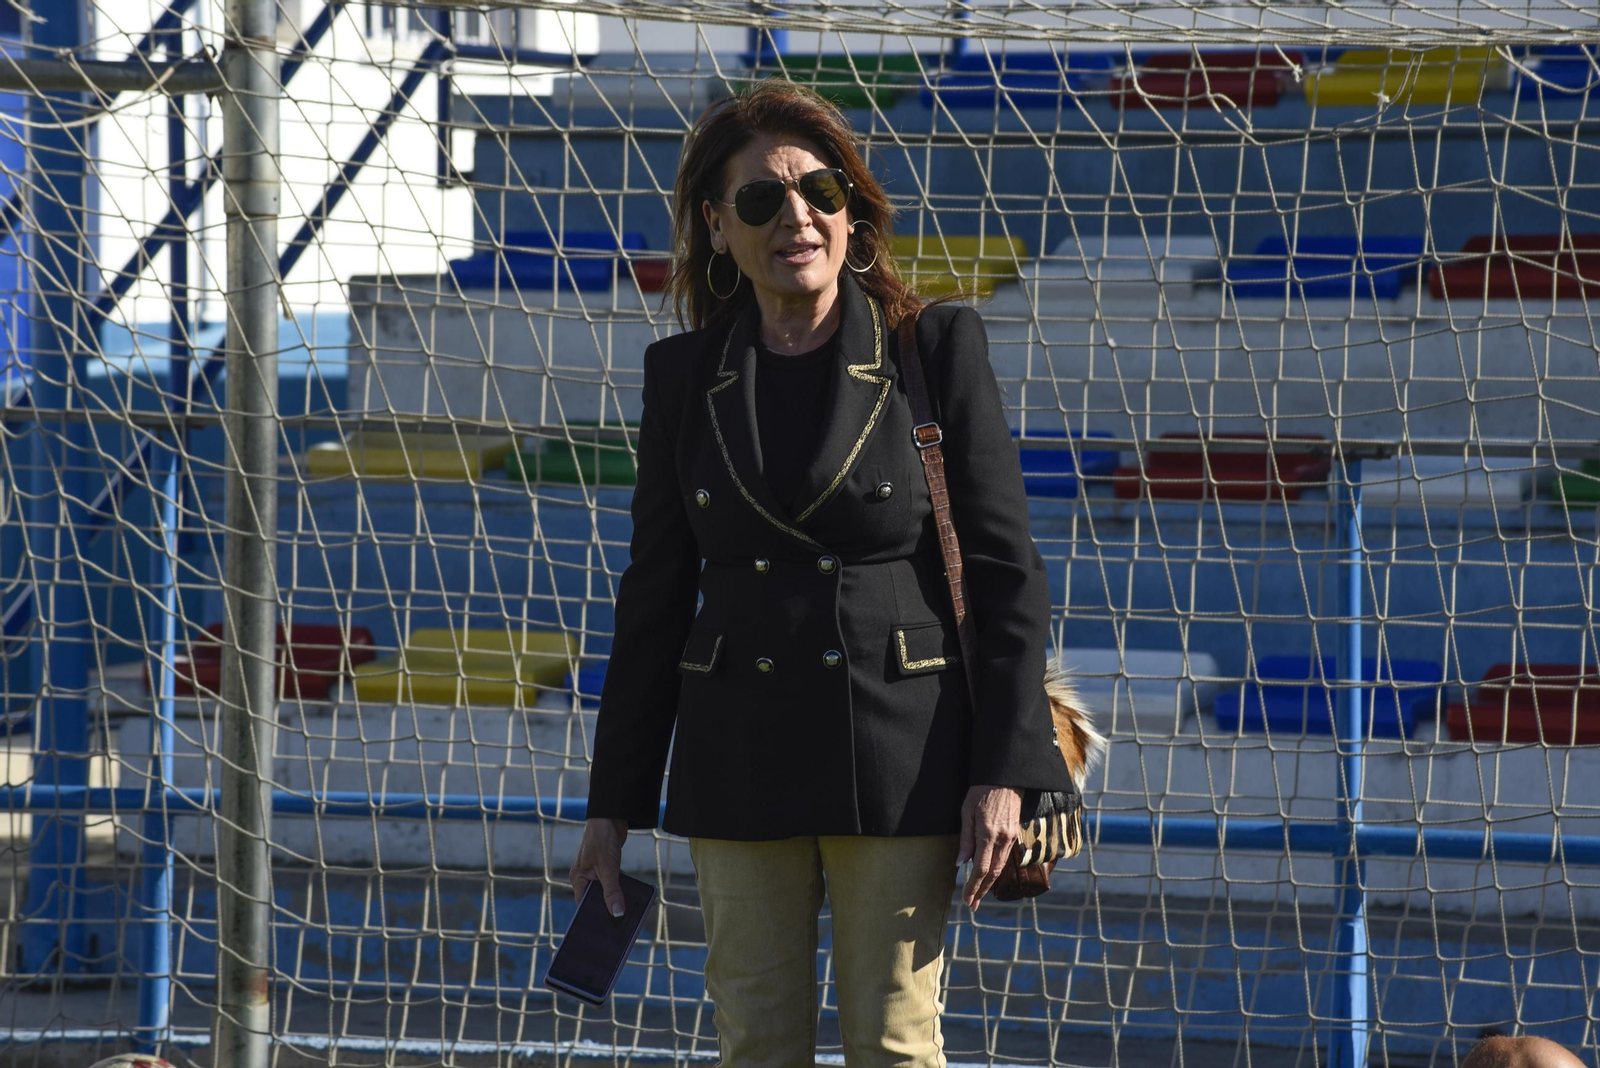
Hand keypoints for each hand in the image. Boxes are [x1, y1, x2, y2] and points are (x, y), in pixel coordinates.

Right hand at [570, 817, 627, 916]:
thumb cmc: (602, 838)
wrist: (611, 816)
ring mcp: (596, 872)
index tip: (605, 931)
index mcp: (578, 878)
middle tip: (620, 926)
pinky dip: (620, 889)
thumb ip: (612, 891)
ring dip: (616, 899)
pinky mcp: (607, 867)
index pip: (583, 904)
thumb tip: (617, 914)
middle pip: (595, 899)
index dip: (593, 917)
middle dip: (606, 910)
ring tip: (627, 915)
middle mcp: (585, 876)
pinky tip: (630, 899)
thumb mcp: (608, 868)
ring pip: (606, 892)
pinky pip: (614, 883)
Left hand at [957, 785, 1021, 909]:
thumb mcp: (966, 812)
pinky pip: (1005, 857)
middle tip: (973, 905)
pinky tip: (990, 876)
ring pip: (1001, 867)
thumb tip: (961, 863)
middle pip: (993, 873)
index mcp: (988, 834)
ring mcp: (1011, 837)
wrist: (1005, 777)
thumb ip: (965, 839)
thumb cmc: (982, 791)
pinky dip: (997, 870)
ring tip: (979, 895)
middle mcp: (1003, 839)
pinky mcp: (1015, 834)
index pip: (981, 868)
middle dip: (982, 891)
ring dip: (990, 883)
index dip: (974, 886)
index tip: (967, 899)